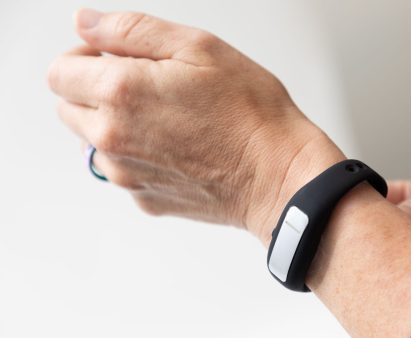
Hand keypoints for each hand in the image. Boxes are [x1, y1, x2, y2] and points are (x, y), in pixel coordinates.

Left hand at [48, 9, 343, 242]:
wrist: (278, 176)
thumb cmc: (251, 114)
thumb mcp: (199, 47)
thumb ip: (132, 30)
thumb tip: (86, 22)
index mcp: (120, 93)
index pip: (59, 72)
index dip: (84, 56)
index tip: (115, 57)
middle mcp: (112, 138)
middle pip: (68, 108)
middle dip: (94, 90)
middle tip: (145, 84)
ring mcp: (127, 174)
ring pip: (91, 142)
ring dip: (113, 124)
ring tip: (165, 117)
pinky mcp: (145, 198)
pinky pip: (123, 170)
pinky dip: (138, 155)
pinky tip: (177, 145)